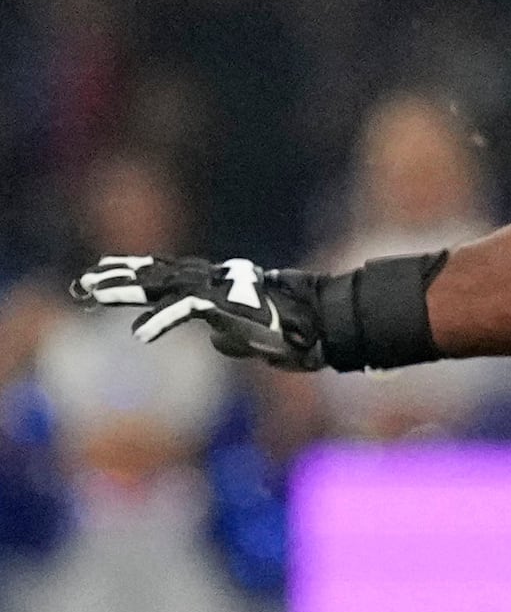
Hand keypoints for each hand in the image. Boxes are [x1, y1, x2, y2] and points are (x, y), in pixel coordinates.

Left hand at [70, 255, 323, 369]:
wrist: (324, 326)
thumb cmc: (296, 333)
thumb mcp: (255, 338)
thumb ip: (232, 335)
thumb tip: (217, 340)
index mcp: (218, 286)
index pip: (168, 275)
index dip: (136, 273)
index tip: (105, 271)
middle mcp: (214, 281)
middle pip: (157, 275)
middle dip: (119, 277)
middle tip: (84, 280)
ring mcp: (219, 290)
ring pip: (162, 286)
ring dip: (125, 292)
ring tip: (94, 295)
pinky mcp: (227, 305)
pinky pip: (186, 310)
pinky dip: (161, 321)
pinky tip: (139, 335)